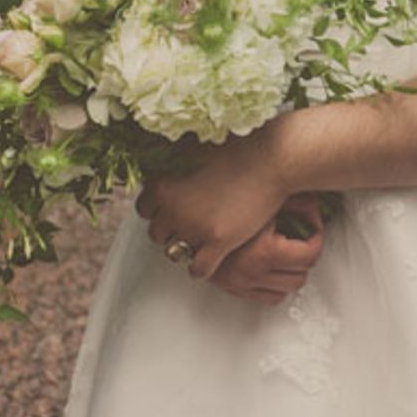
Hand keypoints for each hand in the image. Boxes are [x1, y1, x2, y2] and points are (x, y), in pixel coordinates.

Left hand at [135, 129, 289, 281]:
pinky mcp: (219, 243)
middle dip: (171, 228)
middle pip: (157, 233)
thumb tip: (156, 165)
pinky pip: (198, 269)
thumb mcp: (193, 148)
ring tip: (200, 237)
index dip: (158, 208)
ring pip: (175, 252)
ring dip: (185, 247)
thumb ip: (170, 160)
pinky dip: (202, 267)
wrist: (273, 158)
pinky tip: (211, 256)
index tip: (170, 208)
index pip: (143, 209)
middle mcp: (174, 209)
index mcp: (163, 184)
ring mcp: (196, 228)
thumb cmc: (238, 147)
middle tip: (189, 221)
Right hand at [213, 194, 327, 303]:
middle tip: (305, 240)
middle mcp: (252, 272)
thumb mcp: (271, 200)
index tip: (314, 227)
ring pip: (284, 292)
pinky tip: (274, 267)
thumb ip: (300, 203)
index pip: (309, 256)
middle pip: (300, 277)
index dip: (317, 237)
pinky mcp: (231, 287)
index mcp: (266, 252)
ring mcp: (240, 282)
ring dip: (291, 274)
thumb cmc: (234, 200)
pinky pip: (266, 298)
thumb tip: (319, 203)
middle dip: (306, 258)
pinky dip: (274, 285)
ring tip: (291, 254)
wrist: (195, 209)